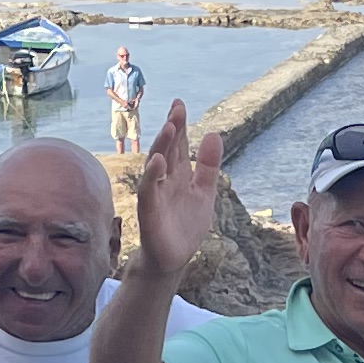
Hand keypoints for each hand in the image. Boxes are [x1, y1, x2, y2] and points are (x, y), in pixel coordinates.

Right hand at [133, 102, 220, 279]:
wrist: (174, 259)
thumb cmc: (185, 226)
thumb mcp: (204, 191)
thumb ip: (207, 165)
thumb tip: (214, 134)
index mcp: (178, 174)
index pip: (177, 145)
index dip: (179, 125)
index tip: (179, 103)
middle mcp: (164, 180)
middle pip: (167, 149)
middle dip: (171, 129)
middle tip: (177, 109)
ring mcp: (155, 194)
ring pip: (156, 165)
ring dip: (161, 146)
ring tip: (169, 126)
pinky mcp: (149, 212)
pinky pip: (149, 191)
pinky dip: (152, 175)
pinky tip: (158, 162)